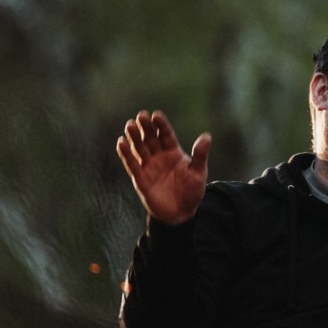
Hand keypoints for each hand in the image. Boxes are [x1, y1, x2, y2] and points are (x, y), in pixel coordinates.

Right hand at [116, 110, 210, 224]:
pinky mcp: (140, 179)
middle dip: (146, 128)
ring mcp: (149, 167)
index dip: (161, 125)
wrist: (181, 213)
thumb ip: (200, 155)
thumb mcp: (198, 173)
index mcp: (173, 153)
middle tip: (141, 116)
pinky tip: (121, 143)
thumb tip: (207, 136)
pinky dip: (126, 154)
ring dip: (134, 137)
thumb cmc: (191, 192)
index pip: (166, 135)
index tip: (155, 115)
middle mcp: (159, 157)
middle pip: (151, 139)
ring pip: (140, 149)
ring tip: (130, 125)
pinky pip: (132, 165)